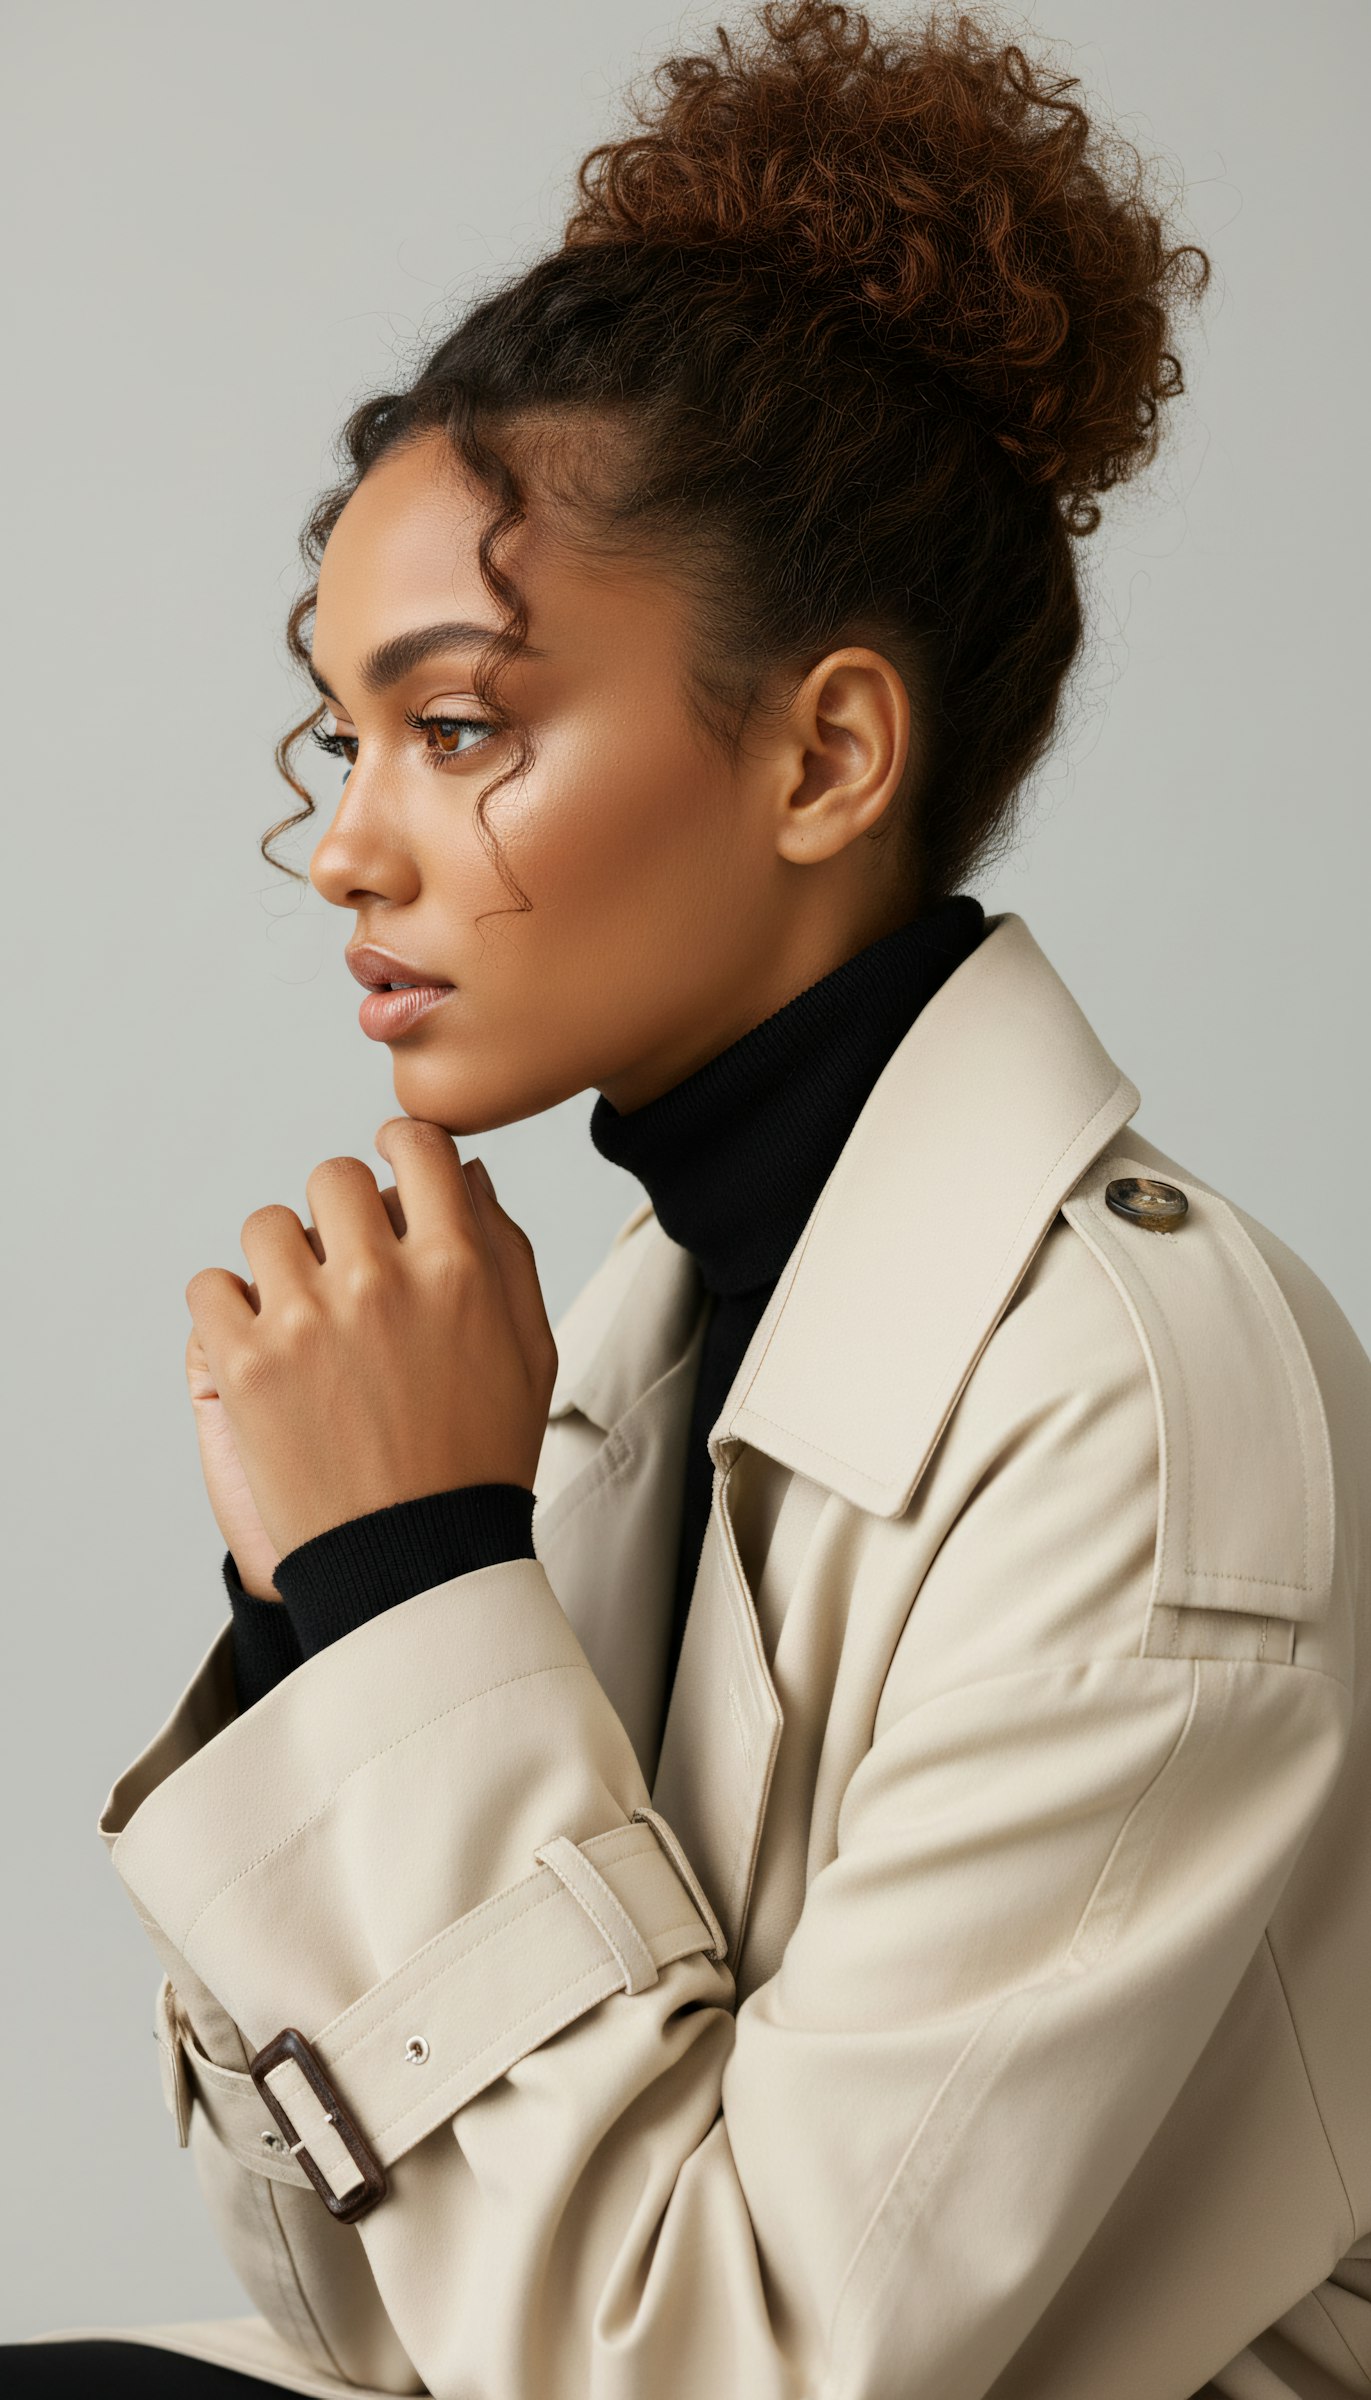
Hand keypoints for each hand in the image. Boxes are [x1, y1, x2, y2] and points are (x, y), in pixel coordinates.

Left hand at [184, 1124, 557, 1565]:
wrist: (416, 1562)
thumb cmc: (481, 1457)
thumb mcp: (529, 1349)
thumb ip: (506, 1250)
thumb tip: (467, 1175)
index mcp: (457, 1267)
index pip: (416, 1147)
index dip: (399, 1150)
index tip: (389, 1176)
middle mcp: (381, 1280)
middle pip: (334, 1177)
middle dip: (339, 1212)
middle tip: (344, 1264)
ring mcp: (307, 1320)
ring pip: (264, 1225)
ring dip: (279, 1261)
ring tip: (298, 1314)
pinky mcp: (246, 1365)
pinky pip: (209, 1287)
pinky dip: (226, 1311)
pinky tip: (259, 1346)